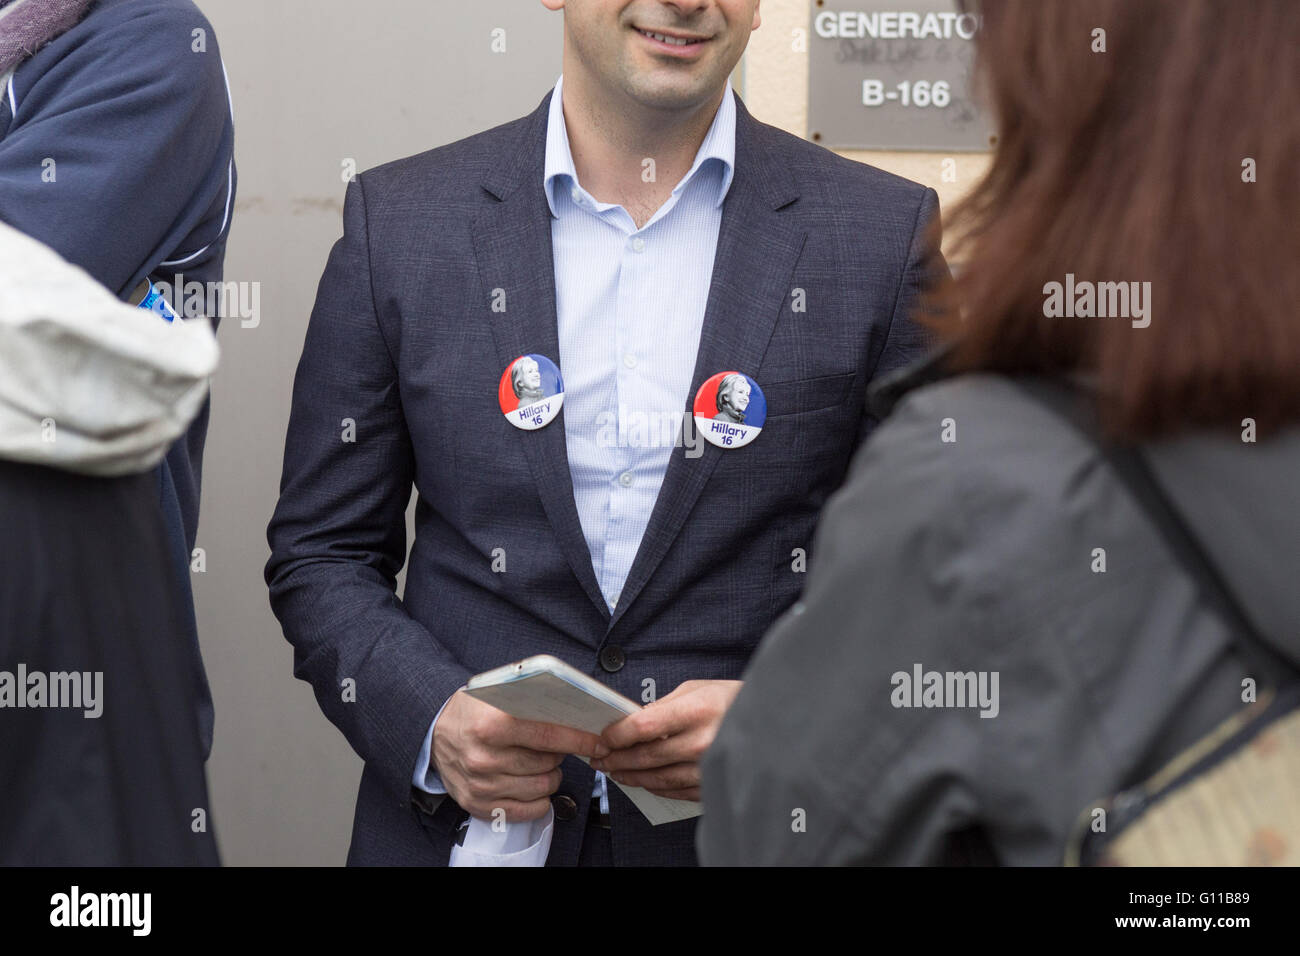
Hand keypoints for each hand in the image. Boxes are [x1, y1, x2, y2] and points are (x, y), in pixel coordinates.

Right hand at [432, 689, 609, 821]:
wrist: (432, 733)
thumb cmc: (472, 712)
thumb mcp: (497, 696)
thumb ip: (531, 703)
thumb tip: (575, 711)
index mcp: (491, 725)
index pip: (547, 736)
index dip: (578, 740)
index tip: (598, 742)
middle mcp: (484, 758)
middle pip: (547, 764)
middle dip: (558, 755)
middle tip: (552, 747)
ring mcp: (481, 785)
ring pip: (541, 787)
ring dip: (550, 776)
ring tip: (540, 764)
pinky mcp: (479, 805)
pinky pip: (528, 810)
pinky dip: (540, 799)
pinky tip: (533, 783)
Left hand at [591, 679, 741, 800]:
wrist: (771, 722)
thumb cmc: (732, 700)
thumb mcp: (697, 689)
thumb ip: (663, 706)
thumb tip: (633, 721)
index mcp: (697, 711)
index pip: (643, 726)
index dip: (617, 734)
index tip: (603, 737)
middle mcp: (702, 742)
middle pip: (646, 756)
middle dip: (615, 758)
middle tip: (599, 757)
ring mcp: (708, 767)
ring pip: (658, 778)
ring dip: (631, 776)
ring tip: (614, 771)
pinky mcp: (713, 784)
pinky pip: (676, 791)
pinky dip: (655, 787)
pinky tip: (643, 781)